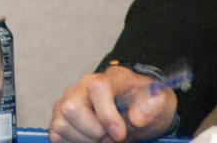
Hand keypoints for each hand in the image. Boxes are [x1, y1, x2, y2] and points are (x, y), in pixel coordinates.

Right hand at [49, 65, 176, 142]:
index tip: (120, 134)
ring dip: (85, 140)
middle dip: (93, 131)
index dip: (107, 115)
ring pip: (61, 125)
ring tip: (102, 138)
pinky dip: (74, 142)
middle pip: (70, 108)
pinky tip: (90, 139)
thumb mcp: (160, 101)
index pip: (97, 89)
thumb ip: (152, 106)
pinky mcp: (59, 119)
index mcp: (105, 80)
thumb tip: (136, 117)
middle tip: (111, 137)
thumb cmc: (144, 102)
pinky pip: (56, 135)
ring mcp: (65, 103)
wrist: (136, 108)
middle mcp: (80, 88)